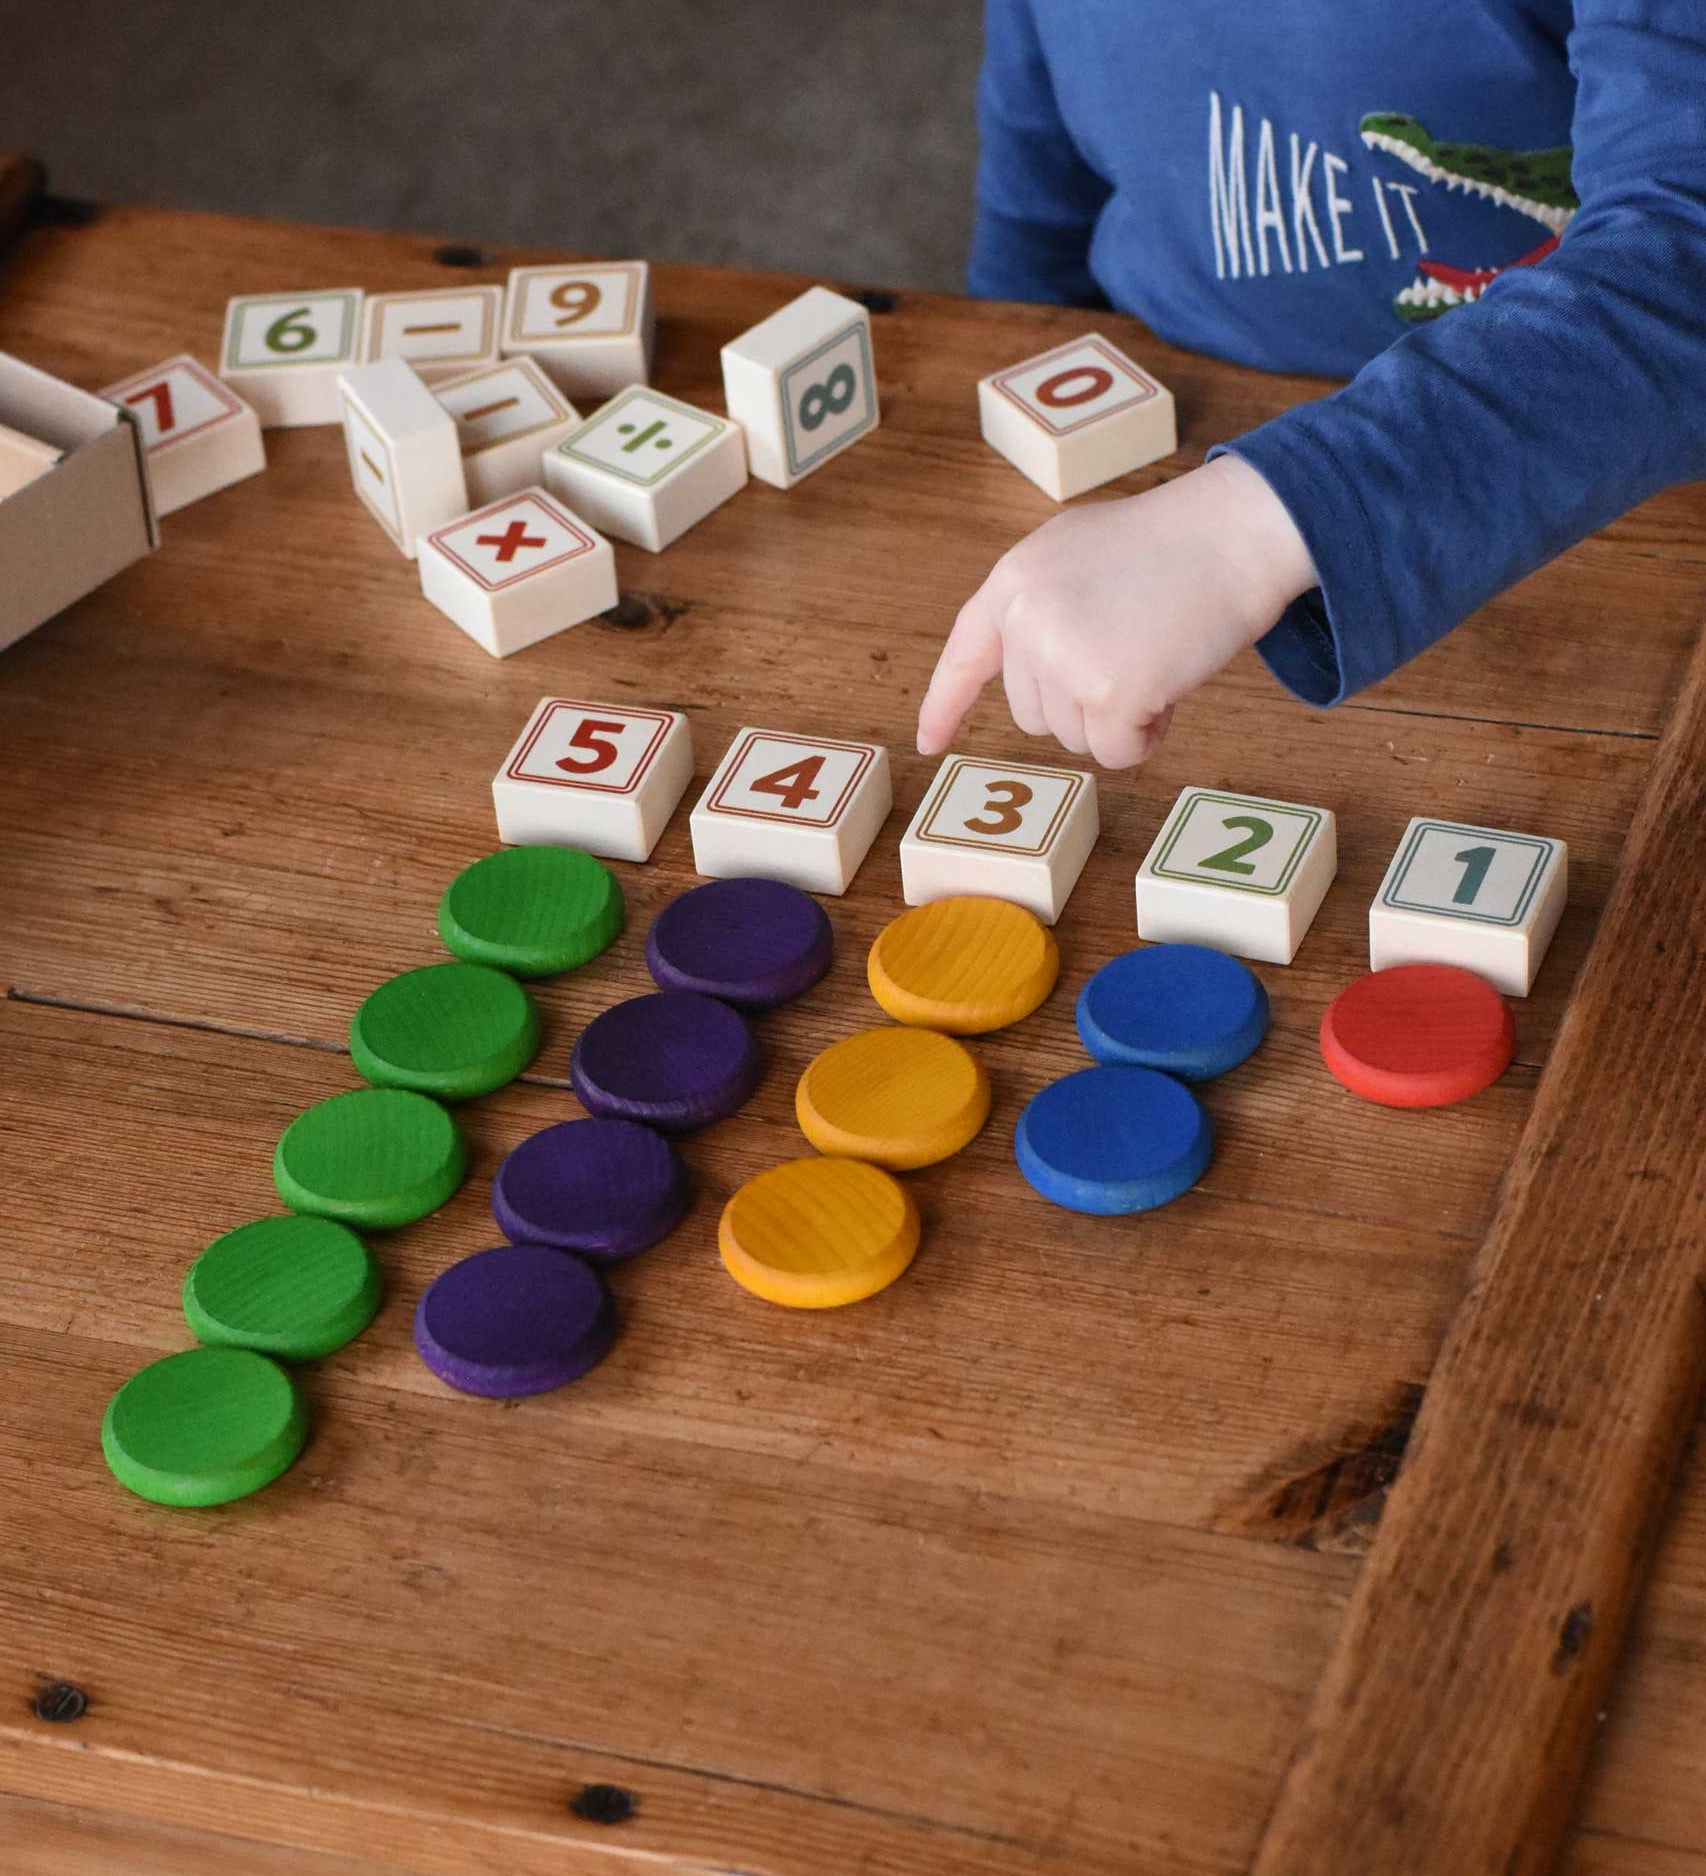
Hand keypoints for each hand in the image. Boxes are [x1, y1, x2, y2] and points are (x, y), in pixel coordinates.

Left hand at [917, 454, 1316, 767]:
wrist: (1236, 533)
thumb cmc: (1177, 542)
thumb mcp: (1080, 552)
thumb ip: (1043, 602)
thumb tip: (1033, 669)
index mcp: (1015, 580)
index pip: (965, 654)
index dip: (945, 703)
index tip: (929, 741)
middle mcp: (1026, 619)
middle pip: (1033, 713)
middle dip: (1084, 701)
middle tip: (1135, 649)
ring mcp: (1062, 655)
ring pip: (1074, 738)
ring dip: (1118, 718)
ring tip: (1156, 657)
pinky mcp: (1106, 691)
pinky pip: (1115, 753)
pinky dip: (1146, 736)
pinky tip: (1170, 688)